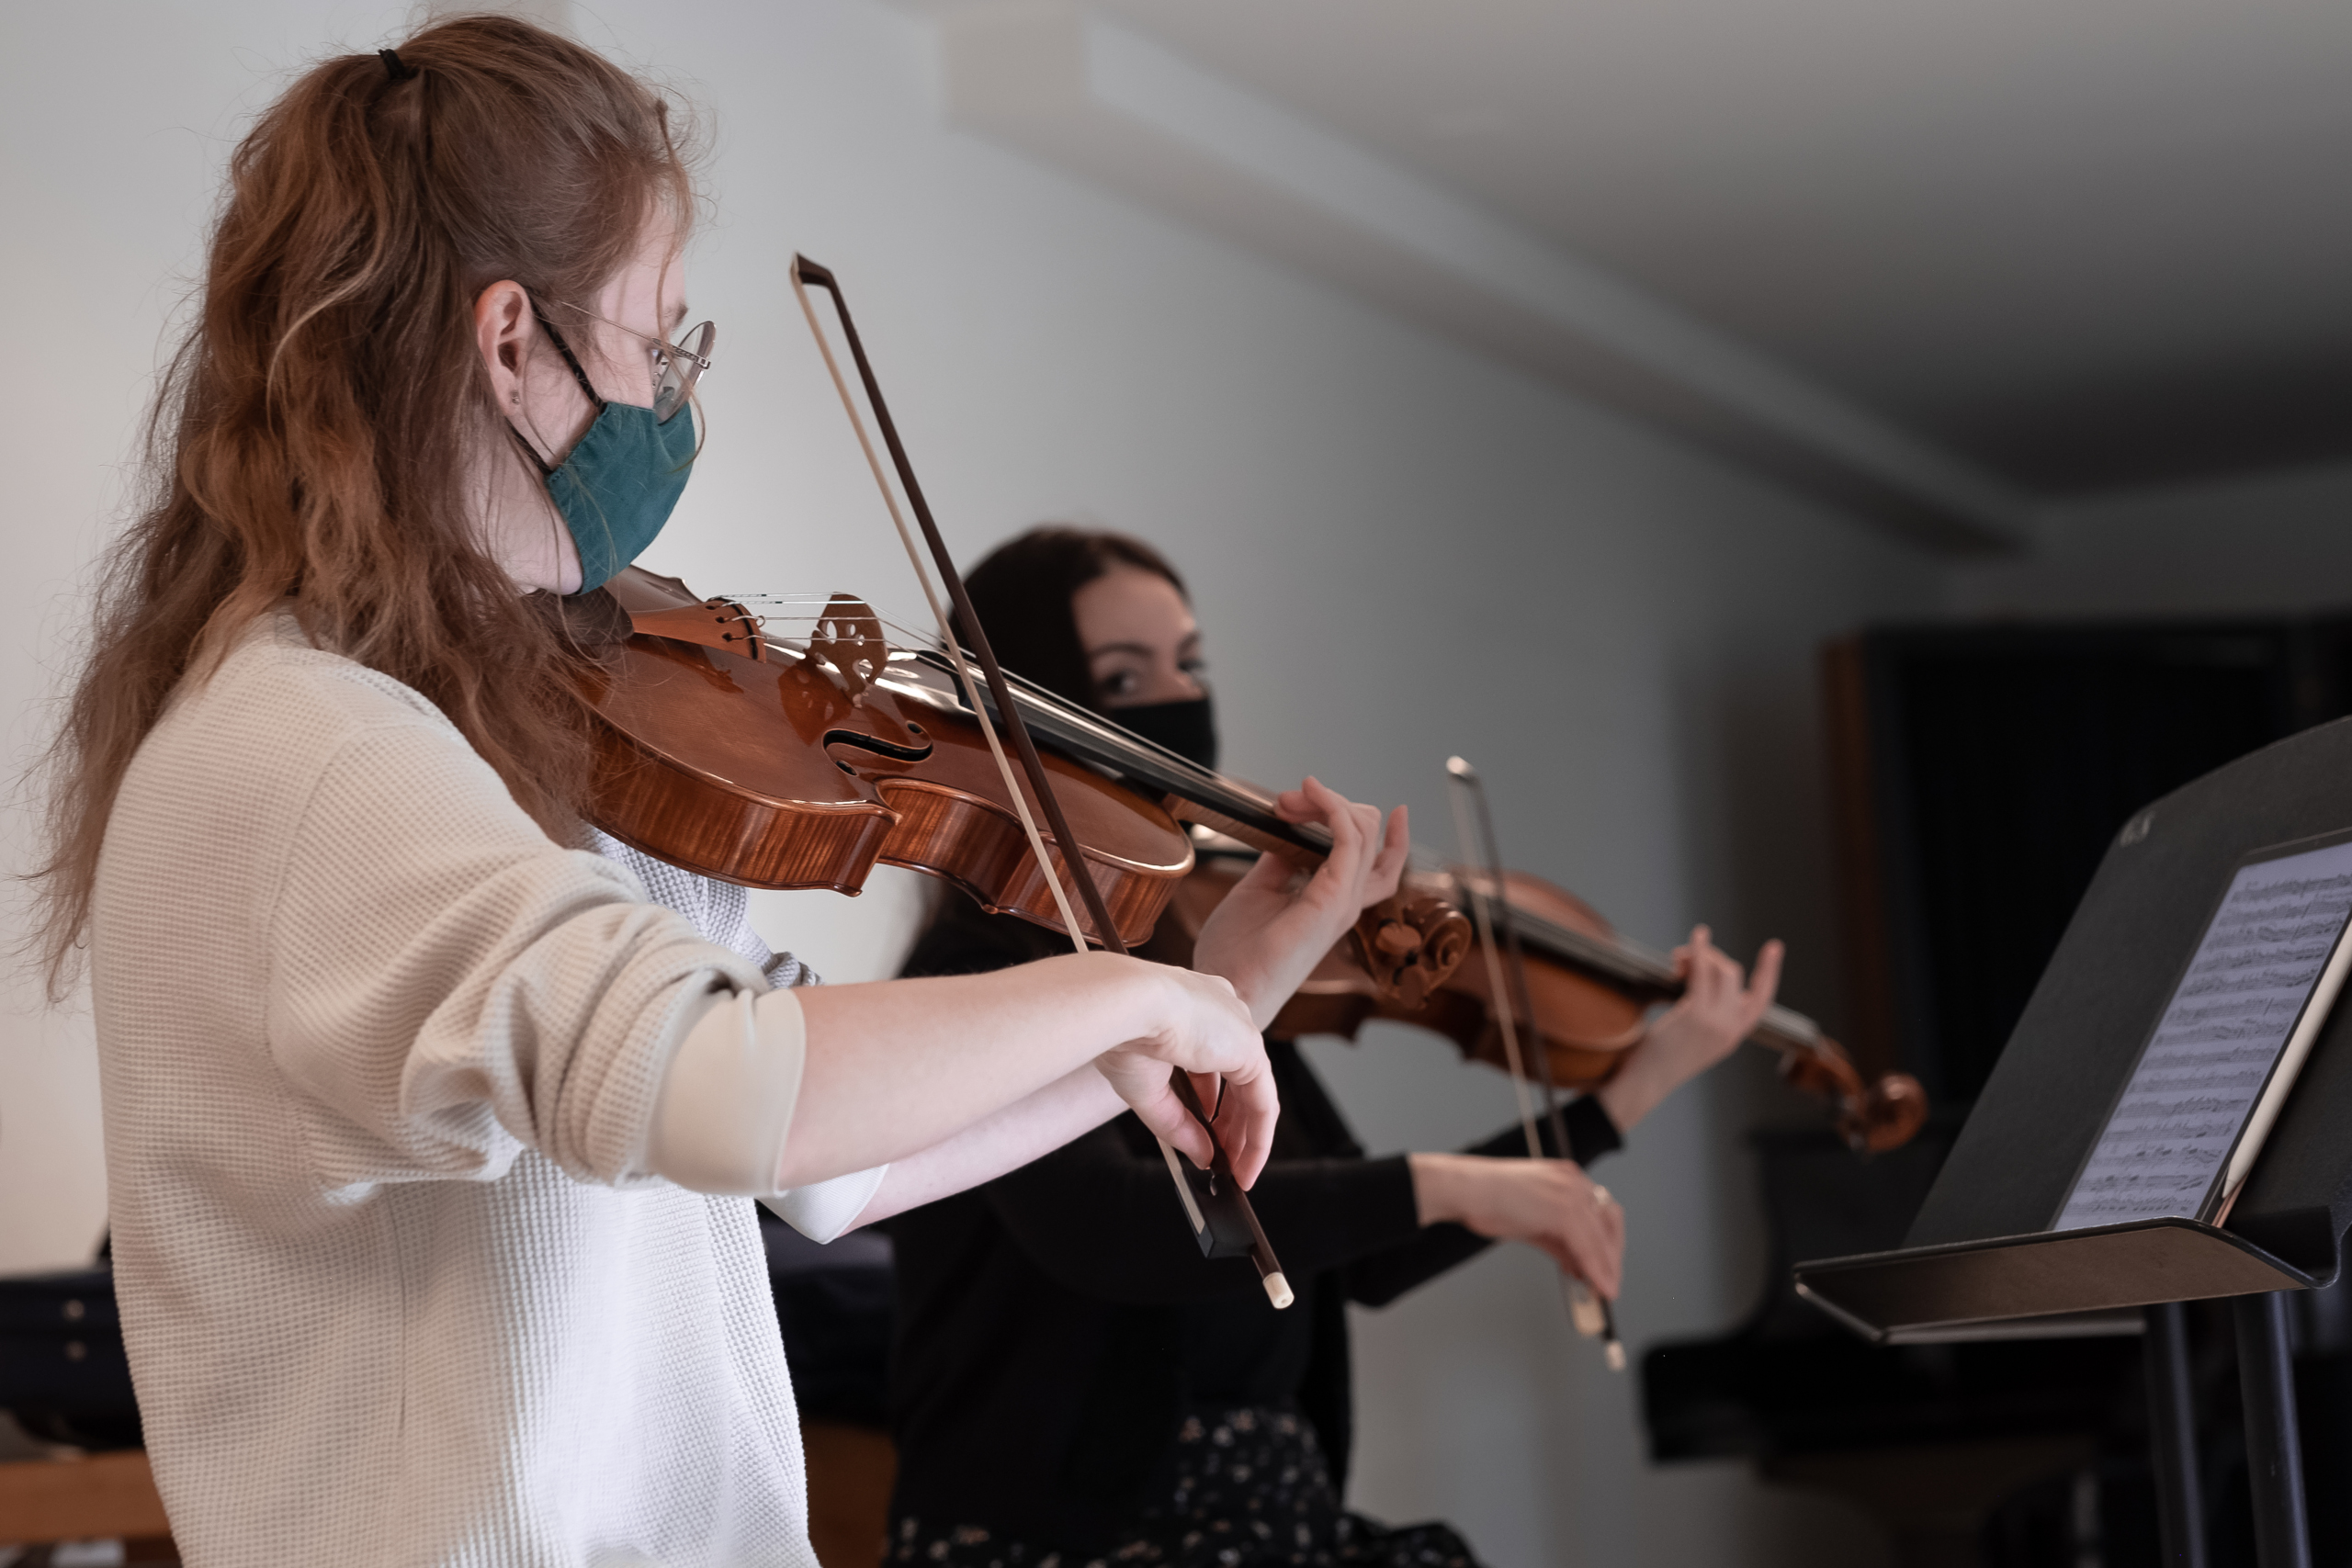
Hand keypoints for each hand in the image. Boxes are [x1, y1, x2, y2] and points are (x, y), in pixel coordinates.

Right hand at [1093, 961, 1278, 1184]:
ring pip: (1254, 1094)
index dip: (1210, 1104)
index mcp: (1193, 1011)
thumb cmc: (1122, 1034)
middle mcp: (1222, 1016)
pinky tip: (1244, 1162)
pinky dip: (1257, 1137)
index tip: (1205, 1133)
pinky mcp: (1250, 1048)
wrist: (1125, 1007)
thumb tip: (1204, 1155)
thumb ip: (1179, 1125)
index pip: (1212, 1064)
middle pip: (1238, 1082)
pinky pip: (1263, 1102)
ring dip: (1246, 1137)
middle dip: (1231, 1126)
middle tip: (1223, 1161)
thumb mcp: (1149, 1090)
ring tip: (1234, 1170)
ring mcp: (1239, 1029)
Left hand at [1191, 777, 1410, 1029]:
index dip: (1359, 816)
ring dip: (1327, 802)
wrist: (1226, 988)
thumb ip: (1278, 861)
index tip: (1317, 791)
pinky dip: (1334, 811)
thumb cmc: (1237, 954)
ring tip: (1287, 800)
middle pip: (1369, 833)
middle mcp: (1347, 901)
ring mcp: (1344, 902)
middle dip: (1329, 803)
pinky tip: (1310, 799)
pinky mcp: (1332, 901)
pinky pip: (1350, 841)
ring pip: (1364, 830)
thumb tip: (1286, 830)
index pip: (1376, 855)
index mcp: (1333, 902)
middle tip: (1285, 801)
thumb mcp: (1257, 891)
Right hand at [1408, 1152, 1624, 1297]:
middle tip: (1609, 1282)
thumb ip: (1560, 1243)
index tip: (1607, 1264)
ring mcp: (1569, 1194)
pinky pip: (1587, 1247)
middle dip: (1612, 1256)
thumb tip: (1579, 1265)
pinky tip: (1597, 1285)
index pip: (1601, 1211)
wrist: (1465, 1190)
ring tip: (1605, 1291)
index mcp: (1567, 1177)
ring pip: (1600, 1237)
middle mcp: (1574, 1180)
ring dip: (1606, 1268)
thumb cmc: (1489, 1201)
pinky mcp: (1562, 1210)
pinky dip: (1595, 1269)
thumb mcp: (1533, 1224)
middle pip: (1610, 1222)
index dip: (1607, 1242)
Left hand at [1595, 925, 1782, 1132]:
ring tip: (1678, 961)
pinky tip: (1697, 936)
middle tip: (1683, 962)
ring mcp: (1717, 1022)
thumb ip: (1705, 1013)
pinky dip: (1700, 950)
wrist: (1646, 1082)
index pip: (1762, 1001)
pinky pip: (1703, 972)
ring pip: (1723, 970)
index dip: (1771, 972)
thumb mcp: (1694, 1038)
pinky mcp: (1697, 1015)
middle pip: (1735, 975)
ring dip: (1701, 955)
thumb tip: (1695, 973)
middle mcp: (1731, 1029)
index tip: (1775, 947)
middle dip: (1713, 958)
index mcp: (1733, 1035)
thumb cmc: (1660, 1058)